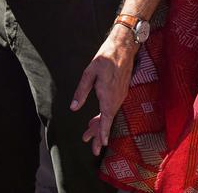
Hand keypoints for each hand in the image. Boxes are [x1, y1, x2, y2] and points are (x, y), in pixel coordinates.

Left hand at [70, 26, 137, 155]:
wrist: (123, 47)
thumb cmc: (105, 57)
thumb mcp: (89, 73)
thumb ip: (81, 91)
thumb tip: (74, 107)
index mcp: (108, 95)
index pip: (106, 118)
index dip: (103, 132)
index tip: (102, 145)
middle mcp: (116, 98)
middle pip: (108, 121)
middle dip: (100, 135)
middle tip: (93, 150)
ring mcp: (120, 95)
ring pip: (110, 115)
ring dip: (101, 126)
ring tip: (89, 136)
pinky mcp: (121, 91)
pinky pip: (112, 108)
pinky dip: (105, 116)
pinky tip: (98, 119)